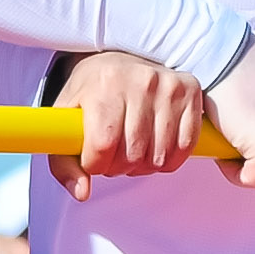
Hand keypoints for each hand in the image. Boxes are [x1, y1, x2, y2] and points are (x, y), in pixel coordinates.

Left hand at [50, 46, 207, 192]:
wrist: (118, 60)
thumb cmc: (91, 92)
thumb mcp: (66, 119)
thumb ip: (63, 162)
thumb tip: (82, 193)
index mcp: (105, 83)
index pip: (102, 145)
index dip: (95, 164)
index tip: (93, 158)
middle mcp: (141, 80)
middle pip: (132, 155)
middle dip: (119, 167)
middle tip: (113, 155)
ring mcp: (169, 86)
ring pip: (159, 156)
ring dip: (144, 166)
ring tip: (133, 150)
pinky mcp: (191, 92)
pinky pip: (184, 147)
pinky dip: (170, 159)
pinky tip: (156, 148)